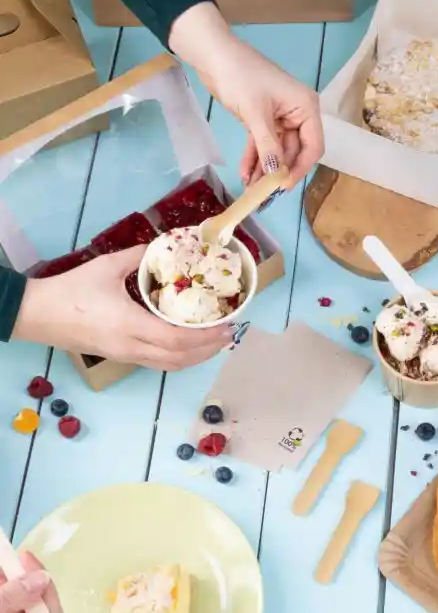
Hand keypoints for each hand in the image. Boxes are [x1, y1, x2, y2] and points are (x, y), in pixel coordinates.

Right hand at [12, 247, 231, 369]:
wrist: (34, 315)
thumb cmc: (70, 291)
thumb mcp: (106, 267)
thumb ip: (138, 256)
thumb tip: (164, 246)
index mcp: (130, 326)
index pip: (177, 340)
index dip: (206, 337)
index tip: (226, 327)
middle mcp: (131, 348)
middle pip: (180, 359)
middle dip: (209, 349)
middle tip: (229, 335)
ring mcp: (125, 356)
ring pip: (169, 366)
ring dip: (196, 357)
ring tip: (215, 343)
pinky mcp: (120, 358)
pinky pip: (157, 364)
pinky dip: (179, 358)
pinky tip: (189, 346)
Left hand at [168, 3, 322, 191]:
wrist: (213, 54)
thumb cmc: (240, 75)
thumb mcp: (256, 113)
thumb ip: (268, 146)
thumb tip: (278, 175)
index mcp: (306, 108)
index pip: (313, 146)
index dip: (300, 167)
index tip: (283, 185)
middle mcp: (297, 114)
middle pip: (295, 152)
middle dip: (279, 171)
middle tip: (264, 193)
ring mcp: (280, 118)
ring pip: (277, 151)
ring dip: (265, 169)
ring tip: (252, 189)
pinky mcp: (262, 120)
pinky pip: (262, 144)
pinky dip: (255, 158)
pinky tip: (246, 174)